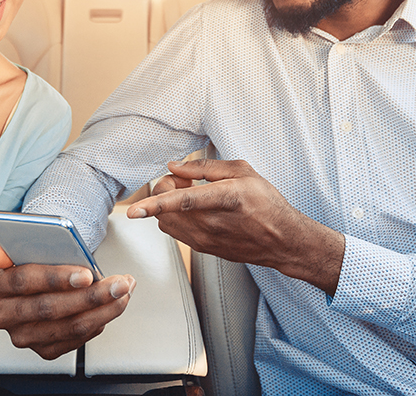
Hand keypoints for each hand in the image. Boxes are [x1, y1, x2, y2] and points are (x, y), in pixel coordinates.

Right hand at [0, 243, 135, 359]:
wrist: (32, 282)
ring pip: (69, 326)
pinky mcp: (41, 349)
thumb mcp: (16, 247)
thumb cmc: (27, 260)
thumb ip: (7, 247)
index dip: (56, 278)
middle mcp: (2, 315)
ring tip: (123, 292)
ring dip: (103, 310)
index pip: (22, 281)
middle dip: (90, 296)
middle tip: (119, 284)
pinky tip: (110, 306)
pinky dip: (98, 322)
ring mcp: (21, 336)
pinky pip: (75, 339)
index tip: (87, 273)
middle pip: (49, 308)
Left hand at [126, 158, 345, 294]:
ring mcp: (206, 240)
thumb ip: (205, 167)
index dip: (156, 203)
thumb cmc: (266, 203)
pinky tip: (194, 209)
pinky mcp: (203, 249)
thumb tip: (174, 167)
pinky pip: (175, 231)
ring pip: (166, 221)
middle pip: (166, 209)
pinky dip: (175, 217)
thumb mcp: (242, 172)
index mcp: (226, 198)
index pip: (183, 201)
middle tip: (184, 180)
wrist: (282, 240)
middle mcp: (212, 223)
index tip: (134, 210)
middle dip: (164, 190)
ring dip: (167, 205)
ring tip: (190, 194)